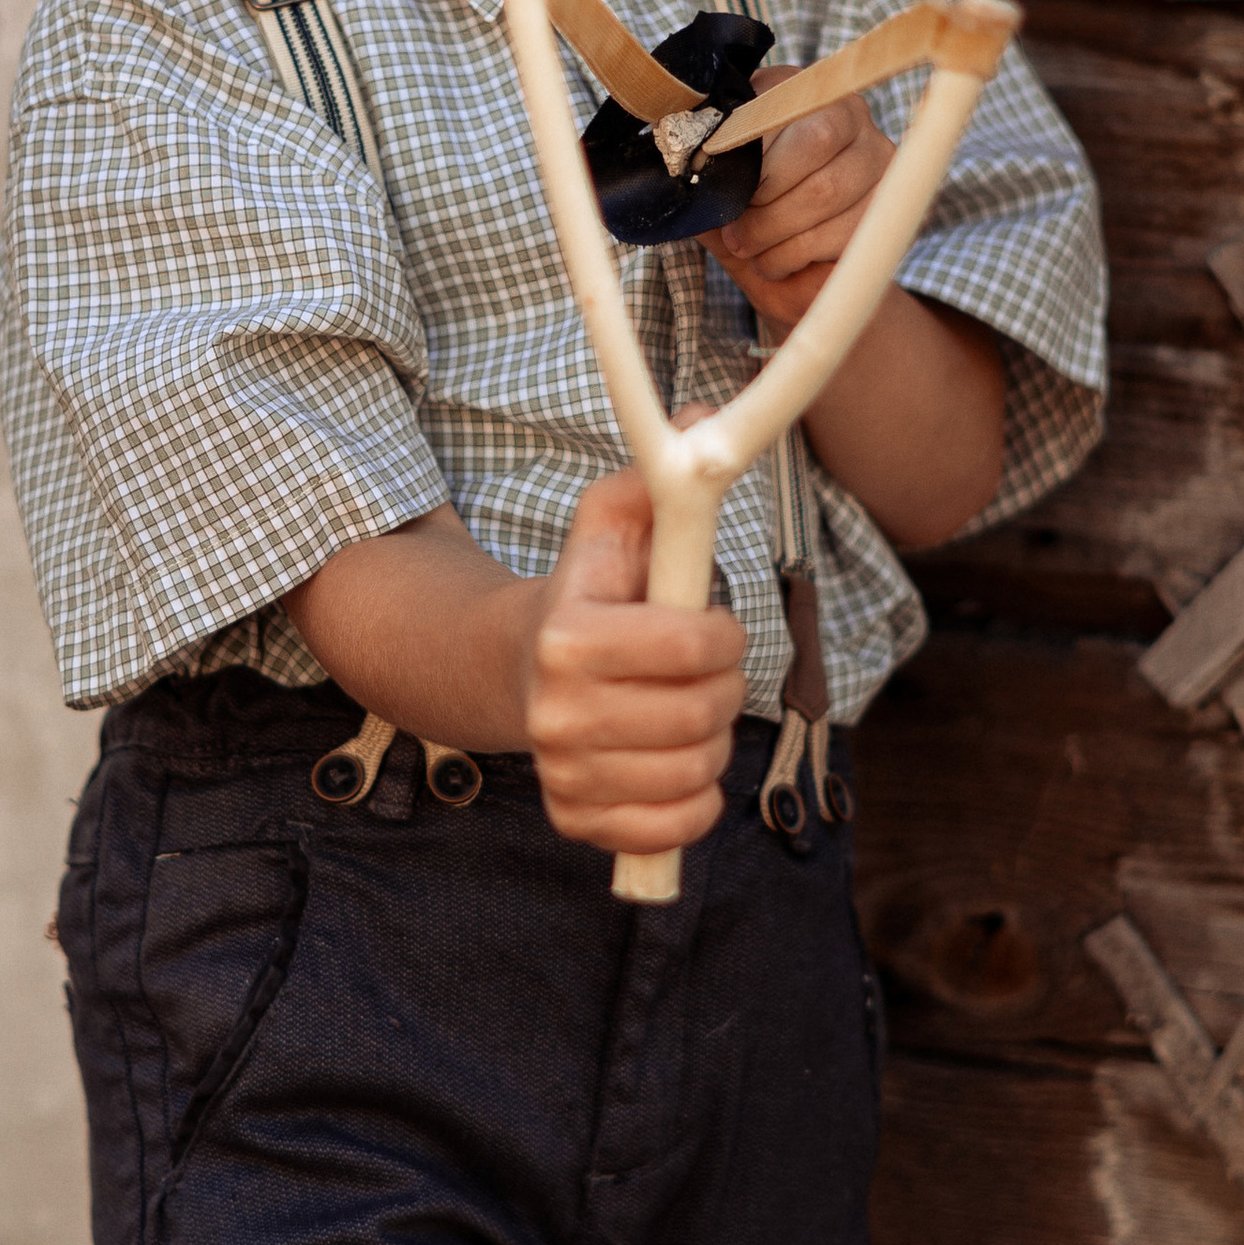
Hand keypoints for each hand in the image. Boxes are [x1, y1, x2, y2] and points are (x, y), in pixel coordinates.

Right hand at [522, 465, 745, 853]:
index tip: (717, 627)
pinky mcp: (576, 820)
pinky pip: (673, 830)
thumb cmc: (589, 593)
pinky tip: (677, 767)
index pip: (691, 646)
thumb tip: (700, 414)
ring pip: (695, 771)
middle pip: (700, 714)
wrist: (519, 670)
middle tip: (707, 672)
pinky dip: (694, 803)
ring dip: (711, 742)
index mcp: (569, 635)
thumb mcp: (614, 526)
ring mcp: (564, 772)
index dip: (724, 635)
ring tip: (687, 712)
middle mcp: (558, 712)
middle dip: (723, 688)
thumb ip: (657, 480)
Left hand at [712, 67, 892, 330]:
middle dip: (763, 197)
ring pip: (826, 191)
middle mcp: (848, 112)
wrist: (791, 271)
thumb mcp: (715, 181)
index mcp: (795, 90)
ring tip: (749, 247)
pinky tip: (776, 259)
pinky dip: (797, 253)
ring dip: (774, 232)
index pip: (777, 103)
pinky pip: (844, 229)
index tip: (721, 184)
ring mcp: (877, 158)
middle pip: (812, 142)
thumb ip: (700, 162)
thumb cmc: (745, 211)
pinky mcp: (888, 205)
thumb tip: (676, 155)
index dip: (747, 149)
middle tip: (735, 231)